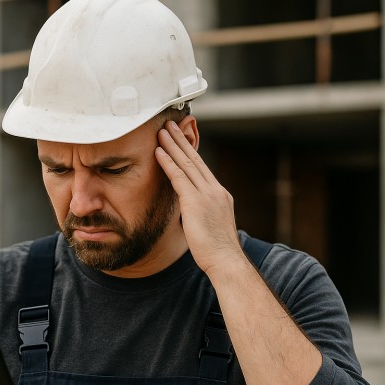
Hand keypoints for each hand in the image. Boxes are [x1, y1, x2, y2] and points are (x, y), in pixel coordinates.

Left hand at [155, 120, 243, 275]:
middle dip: (181, 140)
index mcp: (220, 195)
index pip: (202, 167)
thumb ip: (202, 213)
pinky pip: (179, 177)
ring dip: (172, 145)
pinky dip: (168, 163)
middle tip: (170, 124)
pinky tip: (158, 152)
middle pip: (195, 159)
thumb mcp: (211, 226)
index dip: (191, 151)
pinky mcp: (195, 202)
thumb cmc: (217, 250)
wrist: (226, 260)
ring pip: (186, 164)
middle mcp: (215, 190)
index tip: (182, 138)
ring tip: (161, 131)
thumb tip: (192, 213)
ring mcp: (206, 195)